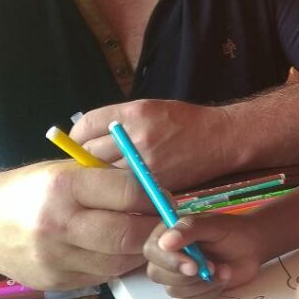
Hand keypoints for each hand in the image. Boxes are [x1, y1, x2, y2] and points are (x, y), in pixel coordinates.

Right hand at [0, 160, 157, 289]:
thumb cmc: (30, 190)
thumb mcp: (66, 170)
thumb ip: (107, 179)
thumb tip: (156, 191)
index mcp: (64, 186)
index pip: (128, 193)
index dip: (154, 196)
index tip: (164, 197)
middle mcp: (58, 224)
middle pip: (127, 234)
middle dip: (154, 230)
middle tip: (166, 223)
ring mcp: (55, 258)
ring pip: (119, 261)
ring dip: (140, 250)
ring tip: (144, 236)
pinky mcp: (55, 282)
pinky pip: (102, 276)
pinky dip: (118, 264)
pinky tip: (118, 251)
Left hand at [69, 99, 231, 190]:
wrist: (220, 140)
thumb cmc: (184, 122)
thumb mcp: (149, 109)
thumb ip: (119, 121)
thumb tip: (86, 136)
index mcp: (133, 113)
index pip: (86, 126)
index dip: (78, 137)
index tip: (80, 143)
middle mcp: (135, 136)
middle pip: (89, 153)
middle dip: (88, 159)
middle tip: (95, 163)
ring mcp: (143, 163)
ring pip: (103, 175)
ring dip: (102, 177)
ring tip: (111, 176)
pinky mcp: (153, 184)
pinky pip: (123, 189)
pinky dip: (120, 189)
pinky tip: (126, 186)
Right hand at [144, 212, 265, 298]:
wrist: (251, 247)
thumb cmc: (232, 231)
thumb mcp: (213, 224)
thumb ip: (189, 229)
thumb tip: (165, 242)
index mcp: (168, 234)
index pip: (152, 250)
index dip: (169, 261)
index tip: (193, 265)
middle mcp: (168, 255)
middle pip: (157, 274)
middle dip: (186, 275)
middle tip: (213, 266)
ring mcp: (177, 275)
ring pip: (174, 290)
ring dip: (202, 283)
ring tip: (223, 269)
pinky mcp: (189, 292)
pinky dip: (207, 293)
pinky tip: (221, 280)